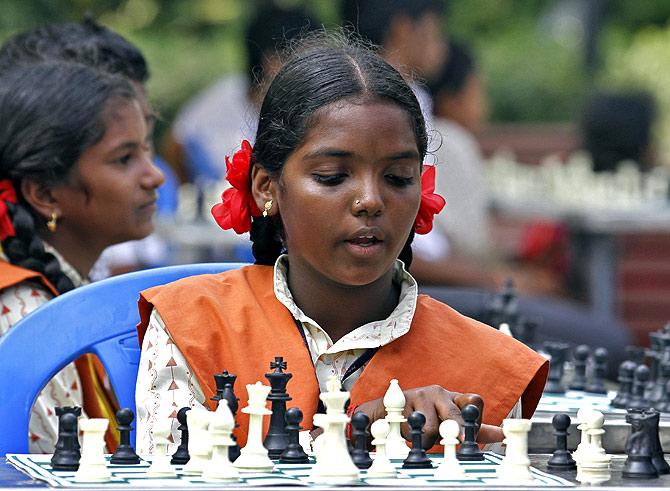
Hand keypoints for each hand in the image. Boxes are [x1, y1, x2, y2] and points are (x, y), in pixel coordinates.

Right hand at [355, 385, 503, 448]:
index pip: (475, 401)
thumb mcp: (449, 422)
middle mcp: (439, 393)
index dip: (476, 418)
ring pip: (433, 428)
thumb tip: (503, 434)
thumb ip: (475, 428)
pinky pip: (413, 429)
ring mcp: (420, 396)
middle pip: (456, 415)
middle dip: (459, 431)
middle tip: (461, 441)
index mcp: (453, 397)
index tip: (474, 431)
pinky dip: (412, 437)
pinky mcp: (402, 403)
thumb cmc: (423, 417)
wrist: (386, 412)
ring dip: (429, 441)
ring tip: (423, 437)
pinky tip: (408, 431)